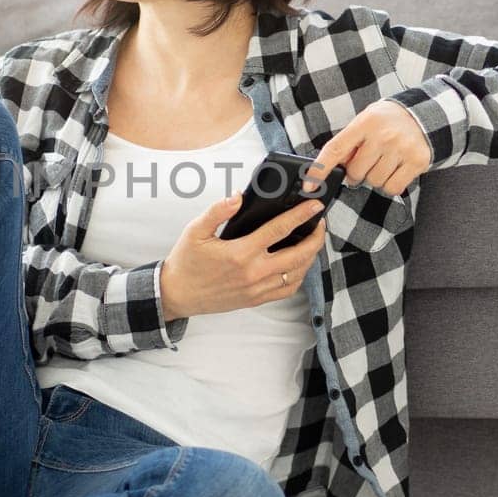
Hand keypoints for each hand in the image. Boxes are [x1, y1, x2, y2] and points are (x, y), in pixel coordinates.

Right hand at [160, 193, 325, 318]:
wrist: (177, 294)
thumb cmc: (186, 261)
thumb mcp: (195, 231)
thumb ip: (217, 212)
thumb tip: (237, 196)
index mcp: (240, 253)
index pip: (279, 230)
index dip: (300, 216)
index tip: (315, 206)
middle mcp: (253, 273)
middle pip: (298, 255)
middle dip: (315, 237)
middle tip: (320, 223)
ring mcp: (257, 289)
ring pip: (296, 273)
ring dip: (310, 257)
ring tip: (313, 241)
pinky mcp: (256, 300)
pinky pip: (287, 290)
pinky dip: (299, 276)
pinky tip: (299, 264)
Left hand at [301, 99, 430, 197]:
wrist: (424, 115)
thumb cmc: (387, 121)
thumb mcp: (365, 121)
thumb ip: (349, 141)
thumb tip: (332, 167)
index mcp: (365, 123)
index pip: (335, 149)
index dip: (319, 170)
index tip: (309, 186)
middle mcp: (382, 135)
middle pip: (356, 172)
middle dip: (357, 173)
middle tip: (368, 161)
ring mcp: (401, 149)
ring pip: (374, 182)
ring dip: (375, 177)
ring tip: (384, 161)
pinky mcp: (416, 161)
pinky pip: (392, 187)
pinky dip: (390, 184)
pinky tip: (395, 169)